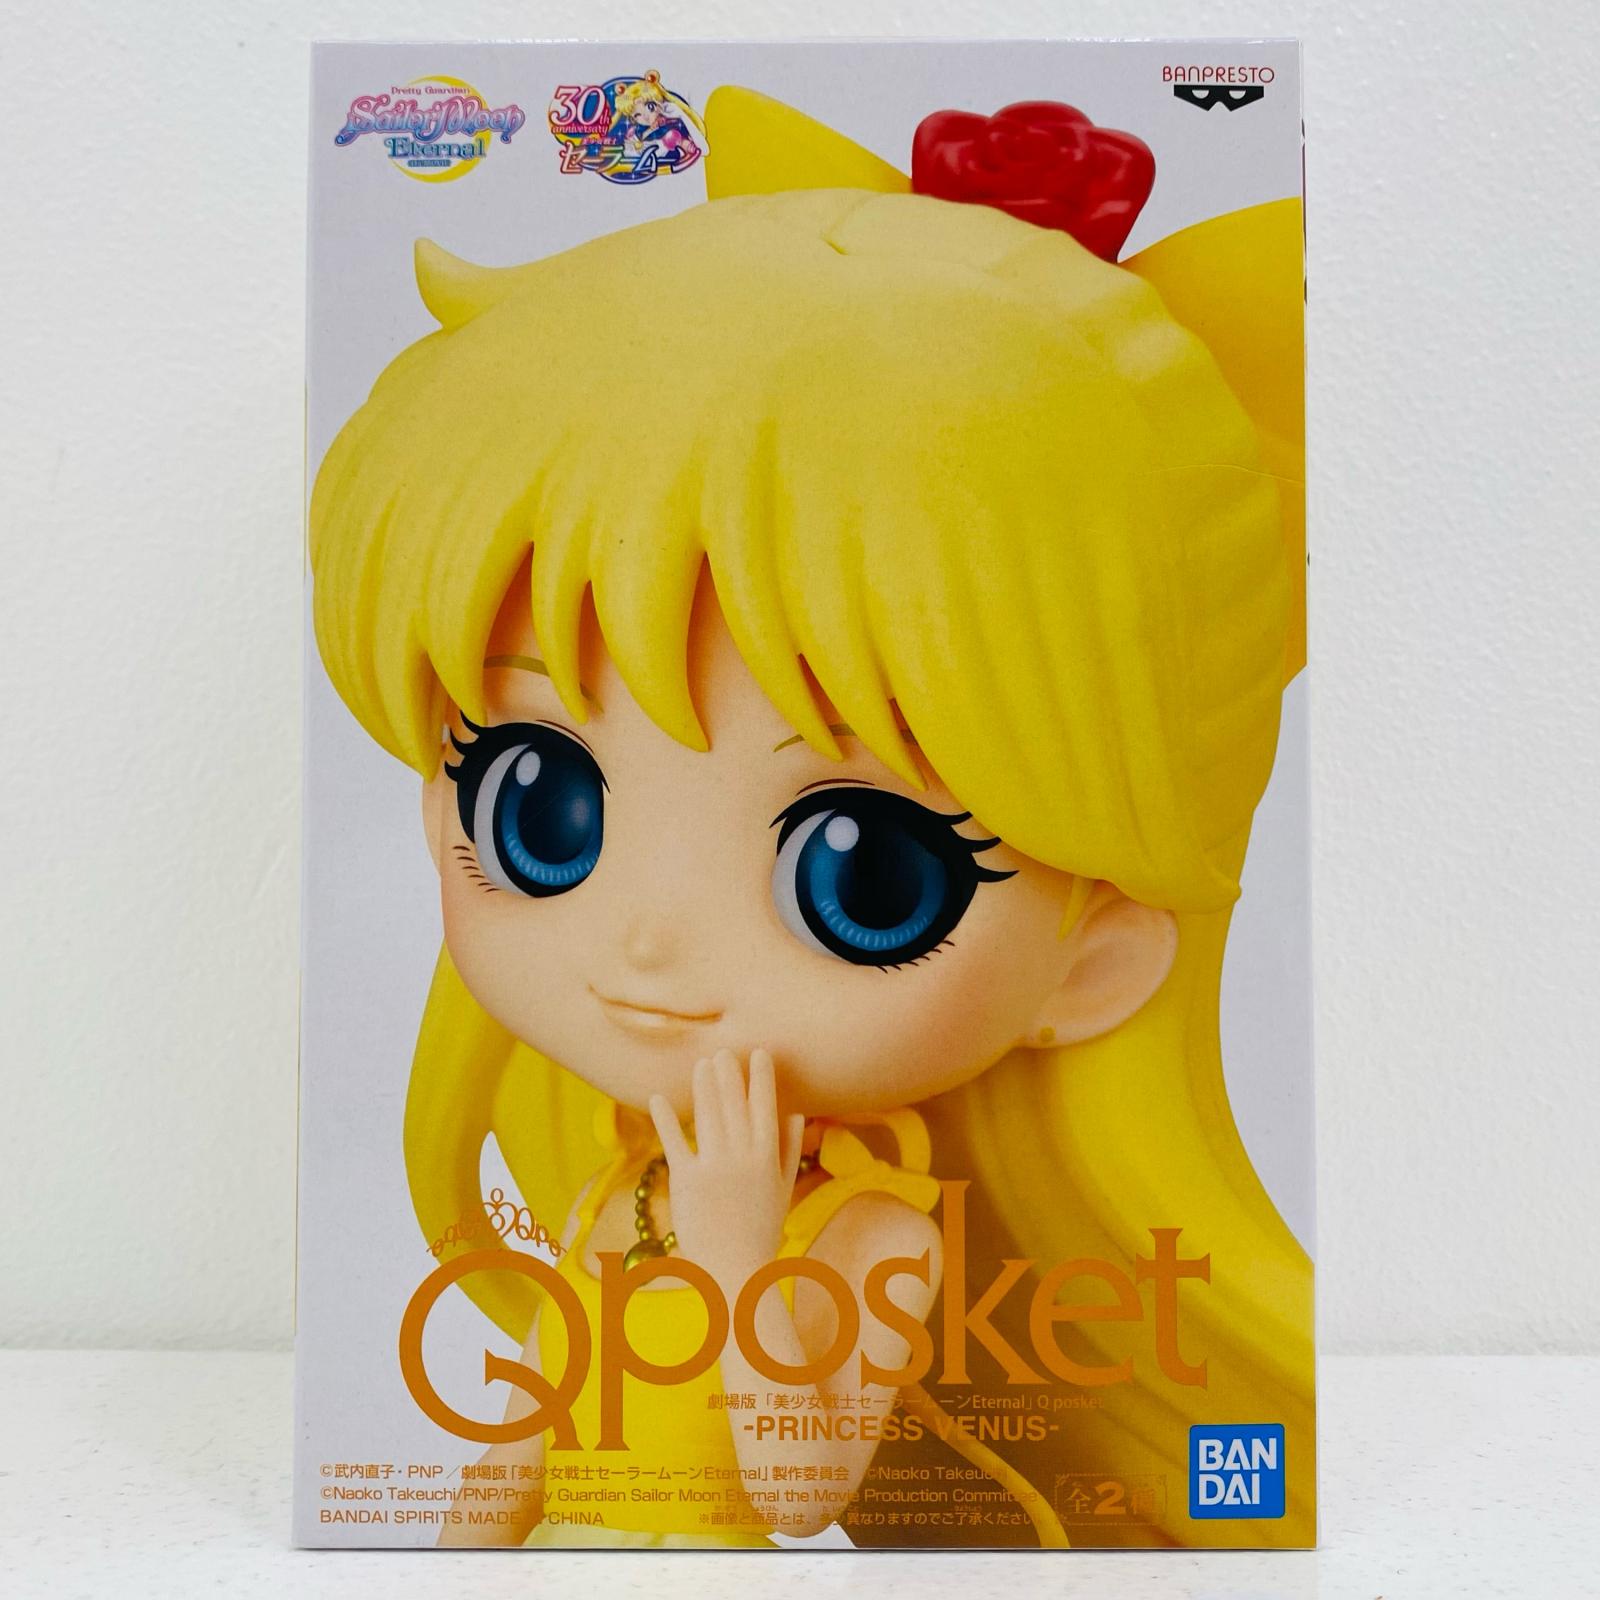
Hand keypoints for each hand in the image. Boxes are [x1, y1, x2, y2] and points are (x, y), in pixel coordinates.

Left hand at [649, 1049, 804, 1287]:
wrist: (735, 1269)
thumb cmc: (761, 1227)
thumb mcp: (783, 1187)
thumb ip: (789, 1147)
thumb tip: (798, 1112)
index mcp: (768, 1158)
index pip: (766, 1108)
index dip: (761, 1078)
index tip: (758, 1053)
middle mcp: (743, 1158)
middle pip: (735, 1106)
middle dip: (730, 1075)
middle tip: (723, 1050)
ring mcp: (714, 1168)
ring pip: (708, 1117)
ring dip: (703, 1087)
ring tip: (700, 1063)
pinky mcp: (686, 1181)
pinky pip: (674, 1143)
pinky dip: (665, 1119)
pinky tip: (657, 1097)